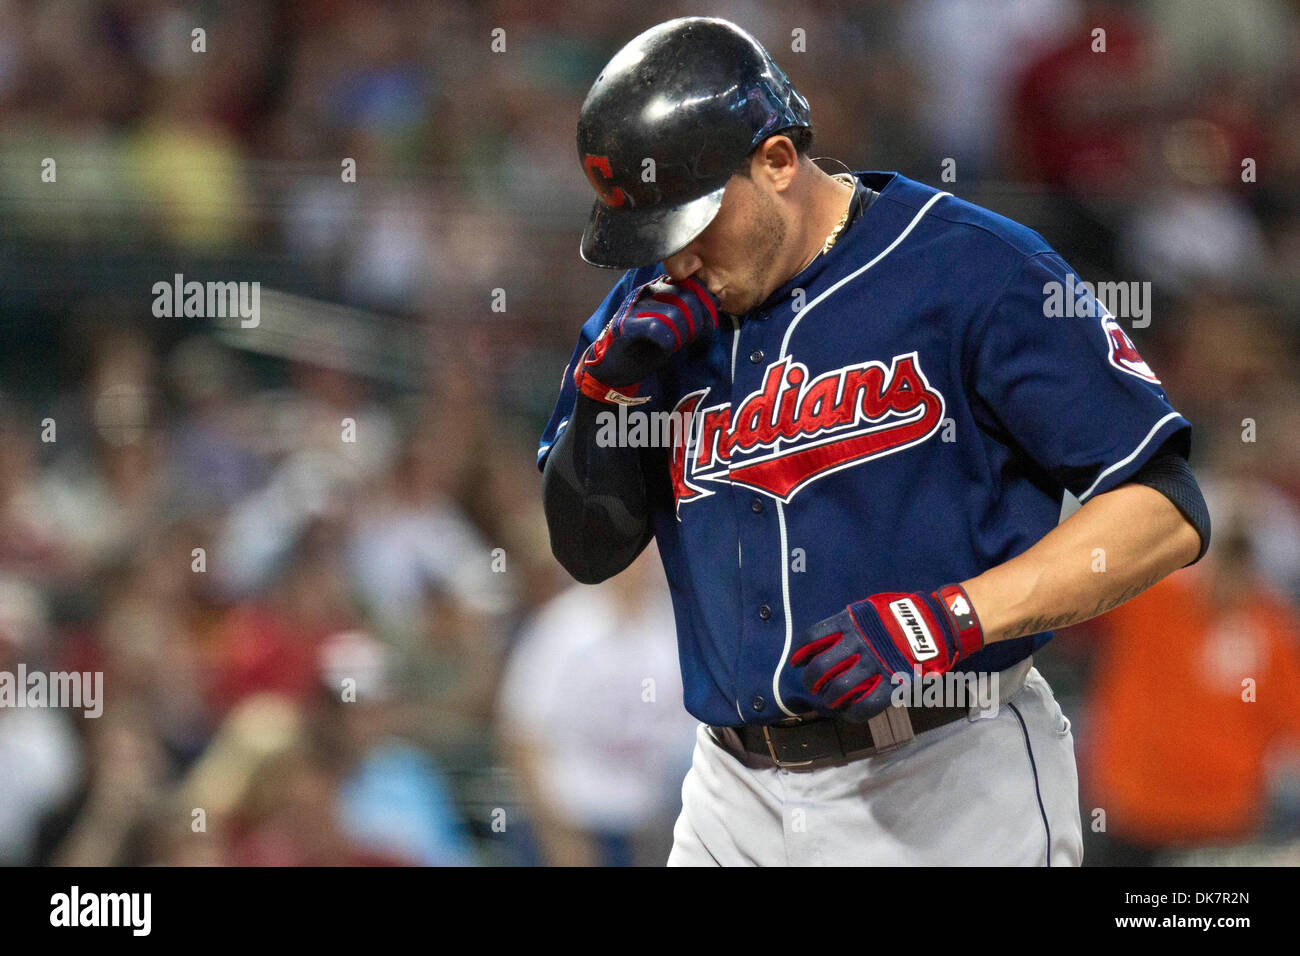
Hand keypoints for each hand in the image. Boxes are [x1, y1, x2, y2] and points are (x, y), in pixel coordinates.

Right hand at [574, 275, 718, 404]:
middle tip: (690, 338)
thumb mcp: (675, 324)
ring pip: (675, 314)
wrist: (614, 367)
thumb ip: (691, 310)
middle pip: (688, 298)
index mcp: (660, 287)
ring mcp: (635, 305)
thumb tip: (717, 299)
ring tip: (675, 343)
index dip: (705, 305)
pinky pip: (658, 328)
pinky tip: (664, 347)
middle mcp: (648, 290)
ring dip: (682, 334)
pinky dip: (667, 342)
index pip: (693, 284)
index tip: (706, 324)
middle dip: (697, 322)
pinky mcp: (625, 324)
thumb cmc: (647, 346)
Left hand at [788, 585, 983, 722]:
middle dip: (811, 680)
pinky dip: (852, 714)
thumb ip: (848, 623)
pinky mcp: (891, 683)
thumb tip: (827, 638)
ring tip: (829, 701)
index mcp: (850, 622)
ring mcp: (874, 664)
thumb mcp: (869, 610)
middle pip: (821, 667)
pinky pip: (865, 705)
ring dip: (828, 698)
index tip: (797, 662)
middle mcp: (858, 643)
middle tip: (812, 686)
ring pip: (839, 688)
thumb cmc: (901, 615)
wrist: (937, 623)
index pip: (814, 637)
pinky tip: (847, 714)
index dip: (800, 652)